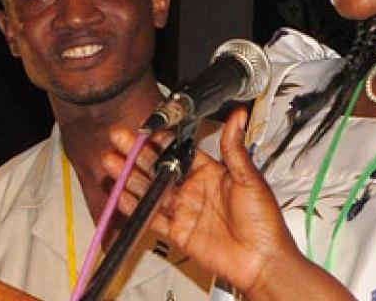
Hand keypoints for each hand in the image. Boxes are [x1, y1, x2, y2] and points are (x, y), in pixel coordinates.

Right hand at [104, 109, 353, 300]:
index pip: (181, 152)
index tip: (147, 129)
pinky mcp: (179, 232)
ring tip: (112, 162)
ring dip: (131, 176)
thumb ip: (234, 148)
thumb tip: (238, 117)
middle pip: (161, 168)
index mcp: (213, 173)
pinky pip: (153, 218)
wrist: (261, 258)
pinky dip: (135, 207)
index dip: (163, 141)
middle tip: (120, 139)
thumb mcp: (249, 178)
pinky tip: (120, 194)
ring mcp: (185, 210)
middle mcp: (196, 189)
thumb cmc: (263, 220)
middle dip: (139, 154)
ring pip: (152, 190)